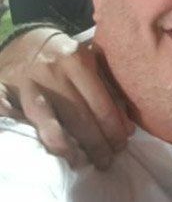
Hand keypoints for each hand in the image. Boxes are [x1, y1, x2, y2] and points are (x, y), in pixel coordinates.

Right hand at [0, 28, 133, 168]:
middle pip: (79, 116)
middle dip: (96, 143)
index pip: (101, 104)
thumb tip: (127, 128)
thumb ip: (109, 92)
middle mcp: (54, 71)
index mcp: (79, 61)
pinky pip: (8, 112)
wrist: (25, 40)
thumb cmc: (65, 57)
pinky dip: (21, 126)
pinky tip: (41, 146)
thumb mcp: (91, 64)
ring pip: (48, 121)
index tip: (121, 146)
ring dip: (66, 146)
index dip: (113, 130)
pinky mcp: (5, 90)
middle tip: (106, 161)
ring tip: (80, 162)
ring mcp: (28, 83)